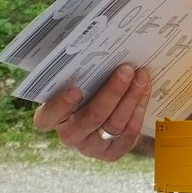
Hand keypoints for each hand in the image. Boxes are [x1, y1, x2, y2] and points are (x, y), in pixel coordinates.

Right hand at [32, 64, 150, 161]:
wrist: (104, 108)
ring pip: (114, 124)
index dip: (60, 106)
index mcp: (52, 117)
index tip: (75, 89)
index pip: (47, 118)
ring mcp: (91, 147)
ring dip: (131, 98)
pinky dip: (139, 110)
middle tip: (126, 70)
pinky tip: (144, 91)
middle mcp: (69, 135)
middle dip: (112, 92)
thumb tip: (91, 39)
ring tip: (141, 76)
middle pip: (91, 118)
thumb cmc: (85, 86)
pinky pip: (128, 134)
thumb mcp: (75, 77)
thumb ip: (77, 67)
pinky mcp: (111, 153)